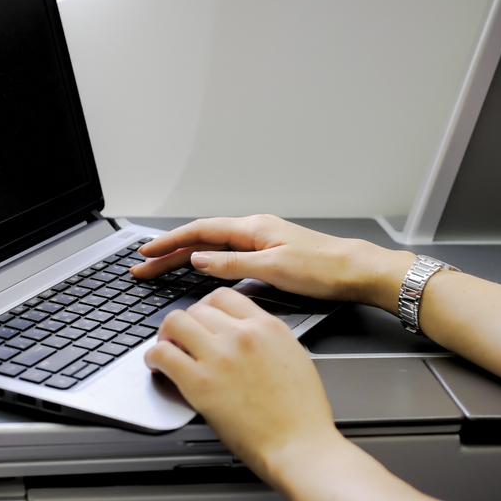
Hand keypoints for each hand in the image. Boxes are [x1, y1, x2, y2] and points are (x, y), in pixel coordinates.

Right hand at [133, 214, 412, 309]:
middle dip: (169, 252)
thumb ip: (232, 264)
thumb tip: (199, 260)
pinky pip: (226, 254)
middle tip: (142, 267)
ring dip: (184, 257)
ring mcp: (261, 241)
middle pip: (201, 239)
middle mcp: (254, 230)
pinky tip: (198, 269)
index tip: (146, 253)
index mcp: (252, 228)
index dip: (169, 243)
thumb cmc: (324, 269)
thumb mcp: (274, 269)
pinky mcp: (269, 254)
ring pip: (212, 247)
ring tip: (160, 267)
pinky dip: (205, 261)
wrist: (358, 272)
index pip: (199, 232)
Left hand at [143, 287, 341, 484]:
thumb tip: (243, 334)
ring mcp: (219, 356)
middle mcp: (241, 334)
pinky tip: (158, 367)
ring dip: (166, 334)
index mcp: (266, 326)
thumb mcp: (293, 356)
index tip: (200, 319)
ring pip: (175, 322)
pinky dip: (153, 357)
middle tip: (182, 338)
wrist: (298, 444)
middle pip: (197, 308)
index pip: (223, 296)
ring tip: (167, 349)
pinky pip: (162, 354)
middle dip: (187, 323)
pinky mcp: (199, 382)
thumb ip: (265, 338)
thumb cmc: (301, 412)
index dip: (205, 307)